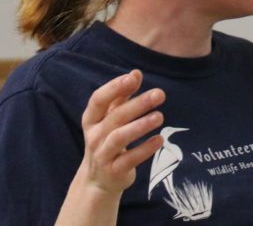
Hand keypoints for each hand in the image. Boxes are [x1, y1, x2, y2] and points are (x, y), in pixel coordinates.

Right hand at [77, 70, 165, 194]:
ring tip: (160, 116)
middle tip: (159, 94)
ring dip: (140, 126)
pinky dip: (145, 149)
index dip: (114, 88)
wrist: (98, 180)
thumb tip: (135, 72)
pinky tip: (160, 139)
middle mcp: (94, 136)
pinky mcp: (114, 171)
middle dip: (138, 104)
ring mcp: (103, 155)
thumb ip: (122, 96)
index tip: (133, 78)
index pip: (98, 99)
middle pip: (115, 117)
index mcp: (92, 119)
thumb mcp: (109, 118)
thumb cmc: (107, 140)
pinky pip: (129, 160)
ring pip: (119, 138)